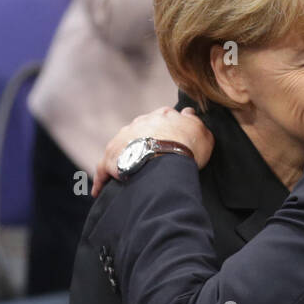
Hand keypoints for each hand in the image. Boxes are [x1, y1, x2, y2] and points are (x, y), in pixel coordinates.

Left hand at [92, 106, 214, 196]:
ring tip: (130, 174)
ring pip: (122, 147)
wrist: (165, 158)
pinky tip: (102, 191)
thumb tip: (189, 112)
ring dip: (125, 157)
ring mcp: (123, 138)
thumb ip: (194, 121)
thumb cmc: (187, 146)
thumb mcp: (201, 131)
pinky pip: (104, 169)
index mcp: (163, 115)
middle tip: (152, 158)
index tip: (172, 140)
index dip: (168, 129)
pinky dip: (103, 179)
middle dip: (144, 141)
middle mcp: (141, 122)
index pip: (164, 118)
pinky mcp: (110, 157)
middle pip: (141, 131)